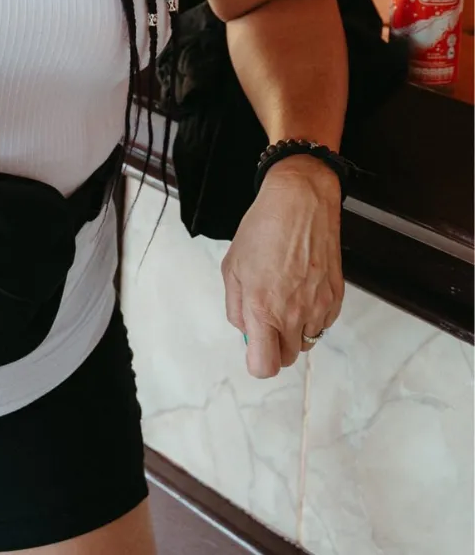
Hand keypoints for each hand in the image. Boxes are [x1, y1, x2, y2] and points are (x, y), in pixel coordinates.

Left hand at [221, 155, 344, 378]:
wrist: (300, 204)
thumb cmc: (264, 229)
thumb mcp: (233, 267)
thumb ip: (236, 307)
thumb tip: (245, 331)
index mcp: (263, 309)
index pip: (265, 366)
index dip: (257, 360)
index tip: (254, 346)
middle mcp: (294, 314)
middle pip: (287, 358)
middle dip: (275, 345)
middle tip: (267, 318)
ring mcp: (318, 308)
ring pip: (307, 341)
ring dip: (294, 330)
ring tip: (285, 297)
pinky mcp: (336, 299)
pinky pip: (323, 324)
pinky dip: (312, 316)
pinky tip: (301, 289)